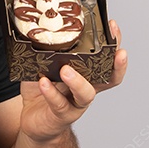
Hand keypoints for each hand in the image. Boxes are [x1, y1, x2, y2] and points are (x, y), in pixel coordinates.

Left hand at [19, 19, 127, 141]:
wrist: (33, 121)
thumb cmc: (42, 91)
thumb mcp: (43, 68)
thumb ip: (45, 53)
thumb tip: (38, 31)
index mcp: (86, 74)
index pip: (106, 58)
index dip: (113, 44)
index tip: (112, 26)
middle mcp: (86, 88)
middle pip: (108, 78)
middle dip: (115, 64)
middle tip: (115, 51)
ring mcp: (76, 104)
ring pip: (86, 94)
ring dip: (78, 81)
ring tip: (65, 70)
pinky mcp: (62, 115)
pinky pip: (59, 104)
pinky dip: (51, 92)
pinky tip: (44, 82)